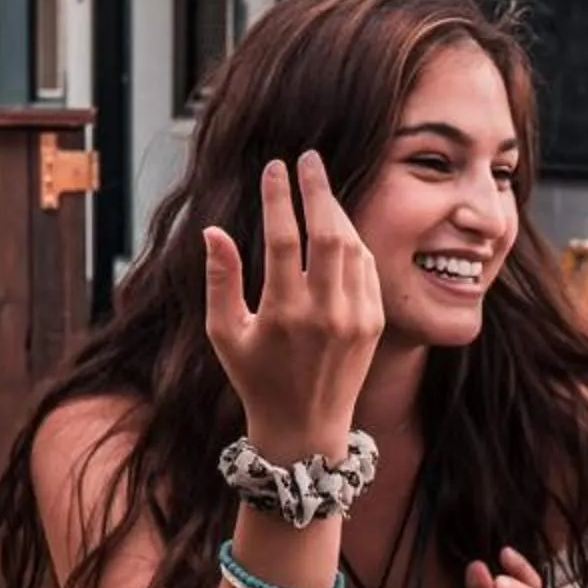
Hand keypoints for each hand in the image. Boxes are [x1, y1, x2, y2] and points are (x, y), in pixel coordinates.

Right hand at [203, 154, 383, 460]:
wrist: (305, 428)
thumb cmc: (256, 378)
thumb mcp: (225, 334)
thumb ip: (220, 280)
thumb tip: (213, 230)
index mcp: (284, 314)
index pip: (284, 239)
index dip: (279, 197)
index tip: (274, 167)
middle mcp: (326, 313)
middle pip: (328, 233)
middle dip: (318, 189)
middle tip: (308, 159)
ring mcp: (356, 318)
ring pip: (353, 247)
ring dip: (338, 212)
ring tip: (320, 188)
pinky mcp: (374, 323)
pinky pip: (367, 269)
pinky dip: (354, 241)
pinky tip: (339, 225)